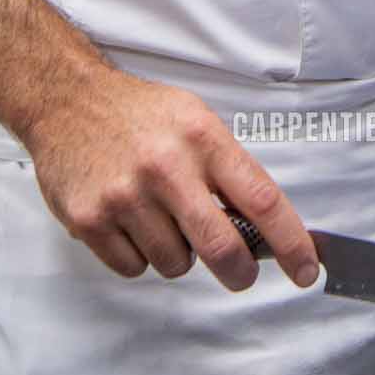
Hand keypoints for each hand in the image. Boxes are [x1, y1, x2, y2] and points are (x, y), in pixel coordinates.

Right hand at [23, 67, 319, 290]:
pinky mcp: (90, 220)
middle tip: (240, 273)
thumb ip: (227, 171)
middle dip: (239, 272)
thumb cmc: (140, 115)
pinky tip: (130, 222)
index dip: (291, 242)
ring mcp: (125, 195)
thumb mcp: (195, 122)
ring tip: (160, 217)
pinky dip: (139, 256)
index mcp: (202, 138)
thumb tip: (264, 229)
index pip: (261, 200)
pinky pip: (134, 268)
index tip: (306, 269)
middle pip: (222, 247)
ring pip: (175, 264)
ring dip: (177, 254)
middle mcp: (166, 167)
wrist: (67, 101)